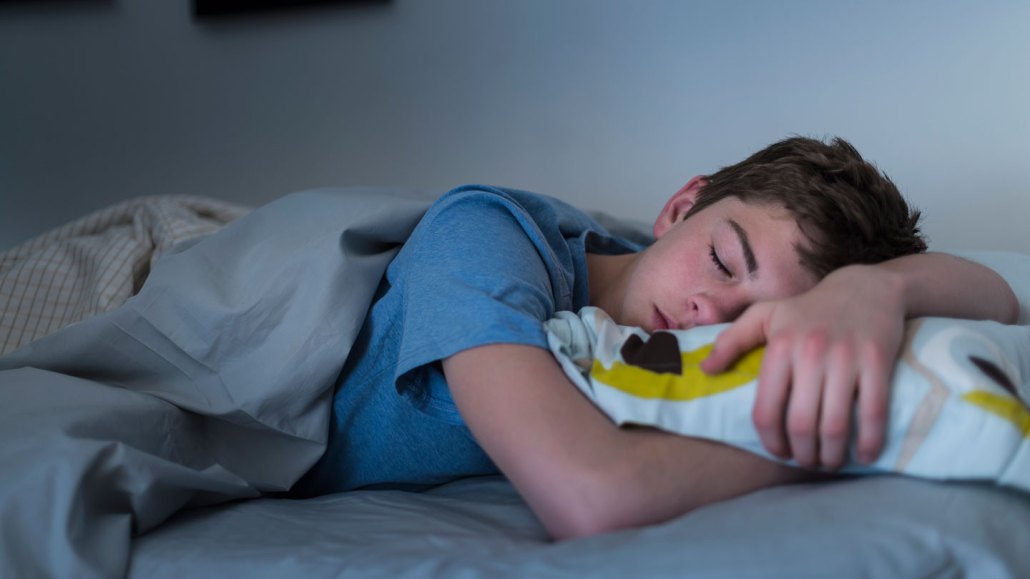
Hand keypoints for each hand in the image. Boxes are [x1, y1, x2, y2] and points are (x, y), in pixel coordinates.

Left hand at [700, 264, 906, 469]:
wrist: (864, 287)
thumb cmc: (808, 309)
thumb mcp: (764, 315)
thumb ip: (731, 341)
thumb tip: (705, 370)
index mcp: (779, 346)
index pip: (766, 409)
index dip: (770, 441)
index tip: (778, 453)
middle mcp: (811, 353)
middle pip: (801, 424)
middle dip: (803, 454)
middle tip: (806, 462)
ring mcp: (846, 358)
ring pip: (836, 425)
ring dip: (832, 455)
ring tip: (830, 462)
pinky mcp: (878, 362)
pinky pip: (874, 412)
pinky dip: (870, 442)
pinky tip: (865, 455)